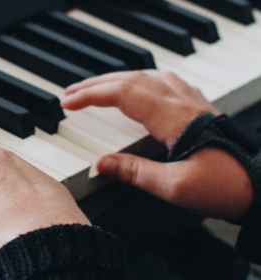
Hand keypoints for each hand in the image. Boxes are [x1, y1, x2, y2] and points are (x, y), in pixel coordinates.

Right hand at [61, 70, 251, 219]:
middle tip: (71, 94)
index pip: (123, 94)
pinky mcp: (201, 110)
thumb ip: (136, 173)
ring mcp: (194, 104)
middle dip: (97, 85)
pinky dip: (143, 80)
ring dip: (119, 79)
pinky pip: (167, 82)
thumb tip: (103, 165)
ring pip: (150, 76)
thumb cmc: (226, 187)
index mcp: (173, 118)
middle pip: (133, 79)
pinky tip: (141, 88)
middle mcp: (183, 104)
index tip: (68, 104)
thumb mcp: (174, 188)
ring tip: (98, 88)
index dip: (91, 96)